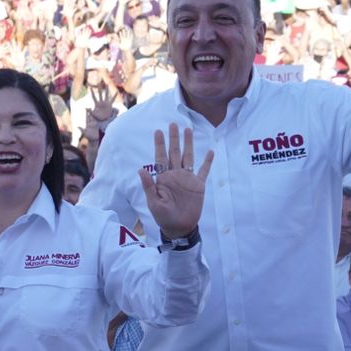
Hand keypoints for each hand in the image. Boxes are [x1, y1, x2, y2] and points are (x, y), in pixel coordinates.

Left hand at [136, 123, 212, 239]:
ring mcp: (187, 179)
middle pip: (174, 152)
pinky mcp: (198, 185)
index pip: (160, 157)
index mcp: (163, 177)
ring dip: (188, 144)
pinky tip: (210, 151)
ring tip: (188, 130)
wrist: (179, 227)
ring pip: (188, 157)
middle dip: (173, 138)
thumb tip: (140, 170)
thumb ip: (149, 186)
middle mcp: (175, 174)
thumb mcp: (153, 202)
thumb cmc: (163, 216)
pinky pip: (203, 171)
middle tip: (173, 124)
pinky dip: (207, 162)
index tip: (158, 131)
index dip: (159, 144)